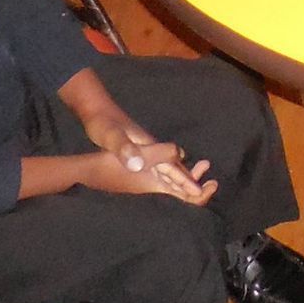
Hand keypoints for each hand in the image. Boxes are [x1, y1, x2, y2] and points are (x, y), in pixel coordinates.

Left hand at [57, 67, 214, 202]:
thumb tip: (139, 164)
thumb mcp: (111, 137)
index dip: (184, 179)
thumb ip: (125, 148)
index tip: (198, 191)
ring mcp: (146, 149)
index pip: (171, 165)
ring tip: (190, 189)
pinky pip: (159, 166)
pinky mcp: (138, 151)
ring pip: (168, 165)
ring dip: (180, 176)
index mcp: (149, 146)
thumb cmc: (104, 124)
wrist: (99, 110)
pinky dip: (168, 174)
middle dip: (189, 178)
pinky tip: (166, 179)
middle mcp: (151, 148)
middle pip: (175, 164)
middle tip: (204, 192)